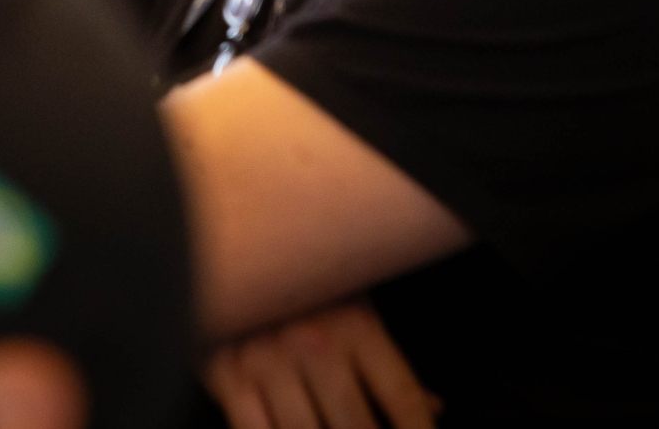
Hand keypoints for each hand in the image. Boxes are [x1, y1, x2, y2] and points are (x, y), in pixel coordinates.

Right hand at [204, 299, 438, 428]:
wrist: (228, 246)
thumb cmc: (302, 282)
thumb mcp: (354, 308)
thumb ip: (388, 364)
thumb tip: (433, 406)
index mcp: (356, 325)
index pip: (402, 395)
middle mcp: (313, 343)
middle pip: (356, 422)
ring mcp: (266, 360)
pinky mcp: (225, 374)